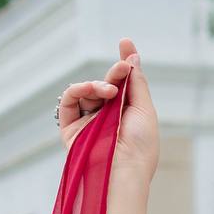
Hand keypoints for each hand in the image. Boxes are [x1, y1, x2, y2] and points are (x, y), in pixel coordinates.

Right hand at [57, 36, 158, 186]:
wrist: (122, 171)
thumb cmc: (140, 146)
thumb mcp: (144, 109)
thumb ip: (137, 82)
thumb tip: (132, 58)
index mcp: (128, 115)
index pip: (125, 84)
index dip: (125, 63)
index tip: (125, 42)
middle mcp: (108, 118)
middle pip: (107, 84)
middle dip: (116, 72)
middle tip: (122, 68)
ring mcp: (89, 122)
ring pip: (88, 90)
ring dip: (99, 83)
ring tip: (111, 90)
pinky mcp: (71, 128)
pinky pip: (69, 101)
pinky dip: (79, 89)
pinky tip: (93, 90)